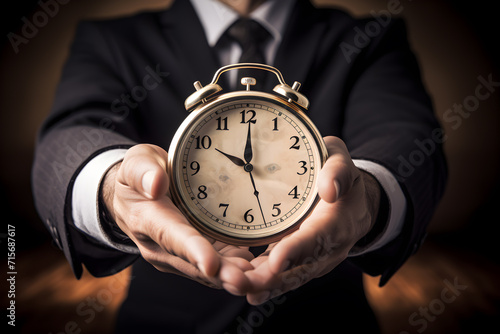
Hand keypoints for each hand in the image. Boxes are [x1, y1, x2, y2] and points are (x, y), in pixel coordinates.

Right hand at [101, 144, 253, 289]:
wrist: (131, 199)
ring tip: (259, 278)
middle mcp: (160, 247)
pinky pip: (214, 268)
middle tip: (248, 279)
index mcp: (147, 220)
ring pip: (206, 272)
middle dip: (221, 273)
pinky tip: (257, 271)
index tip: (211, 264)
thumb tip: (155, 183)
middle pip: (194, 263)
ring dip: (231, 277)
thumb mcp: (135, 163)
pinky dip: (234, 271)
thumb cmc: (136, 178)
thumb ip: (143, 170)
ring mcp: (176, 256)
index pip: (172, 237)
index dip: (193, 250)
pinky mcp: (191, 257)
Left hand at [241, 136, 381, 304]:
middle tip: (246, 284)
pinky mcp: (302, 262)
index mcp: (338, 220)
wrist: (353, 203)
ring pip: (291, 277)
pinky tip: (246, 290)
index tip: (276, 260)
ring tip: (238, 288)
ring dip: (265, 286)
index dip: (297, 249)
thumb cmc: (340, 176)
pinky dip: (266, 284)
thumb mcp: (341, 162)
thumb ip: (338, 170)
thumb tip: (330, 189)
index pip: (317, 237)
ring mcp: (316, 259)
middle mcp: (329, 247)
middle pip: (302, 267)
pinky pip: (285, 276)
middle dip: (274, 278)